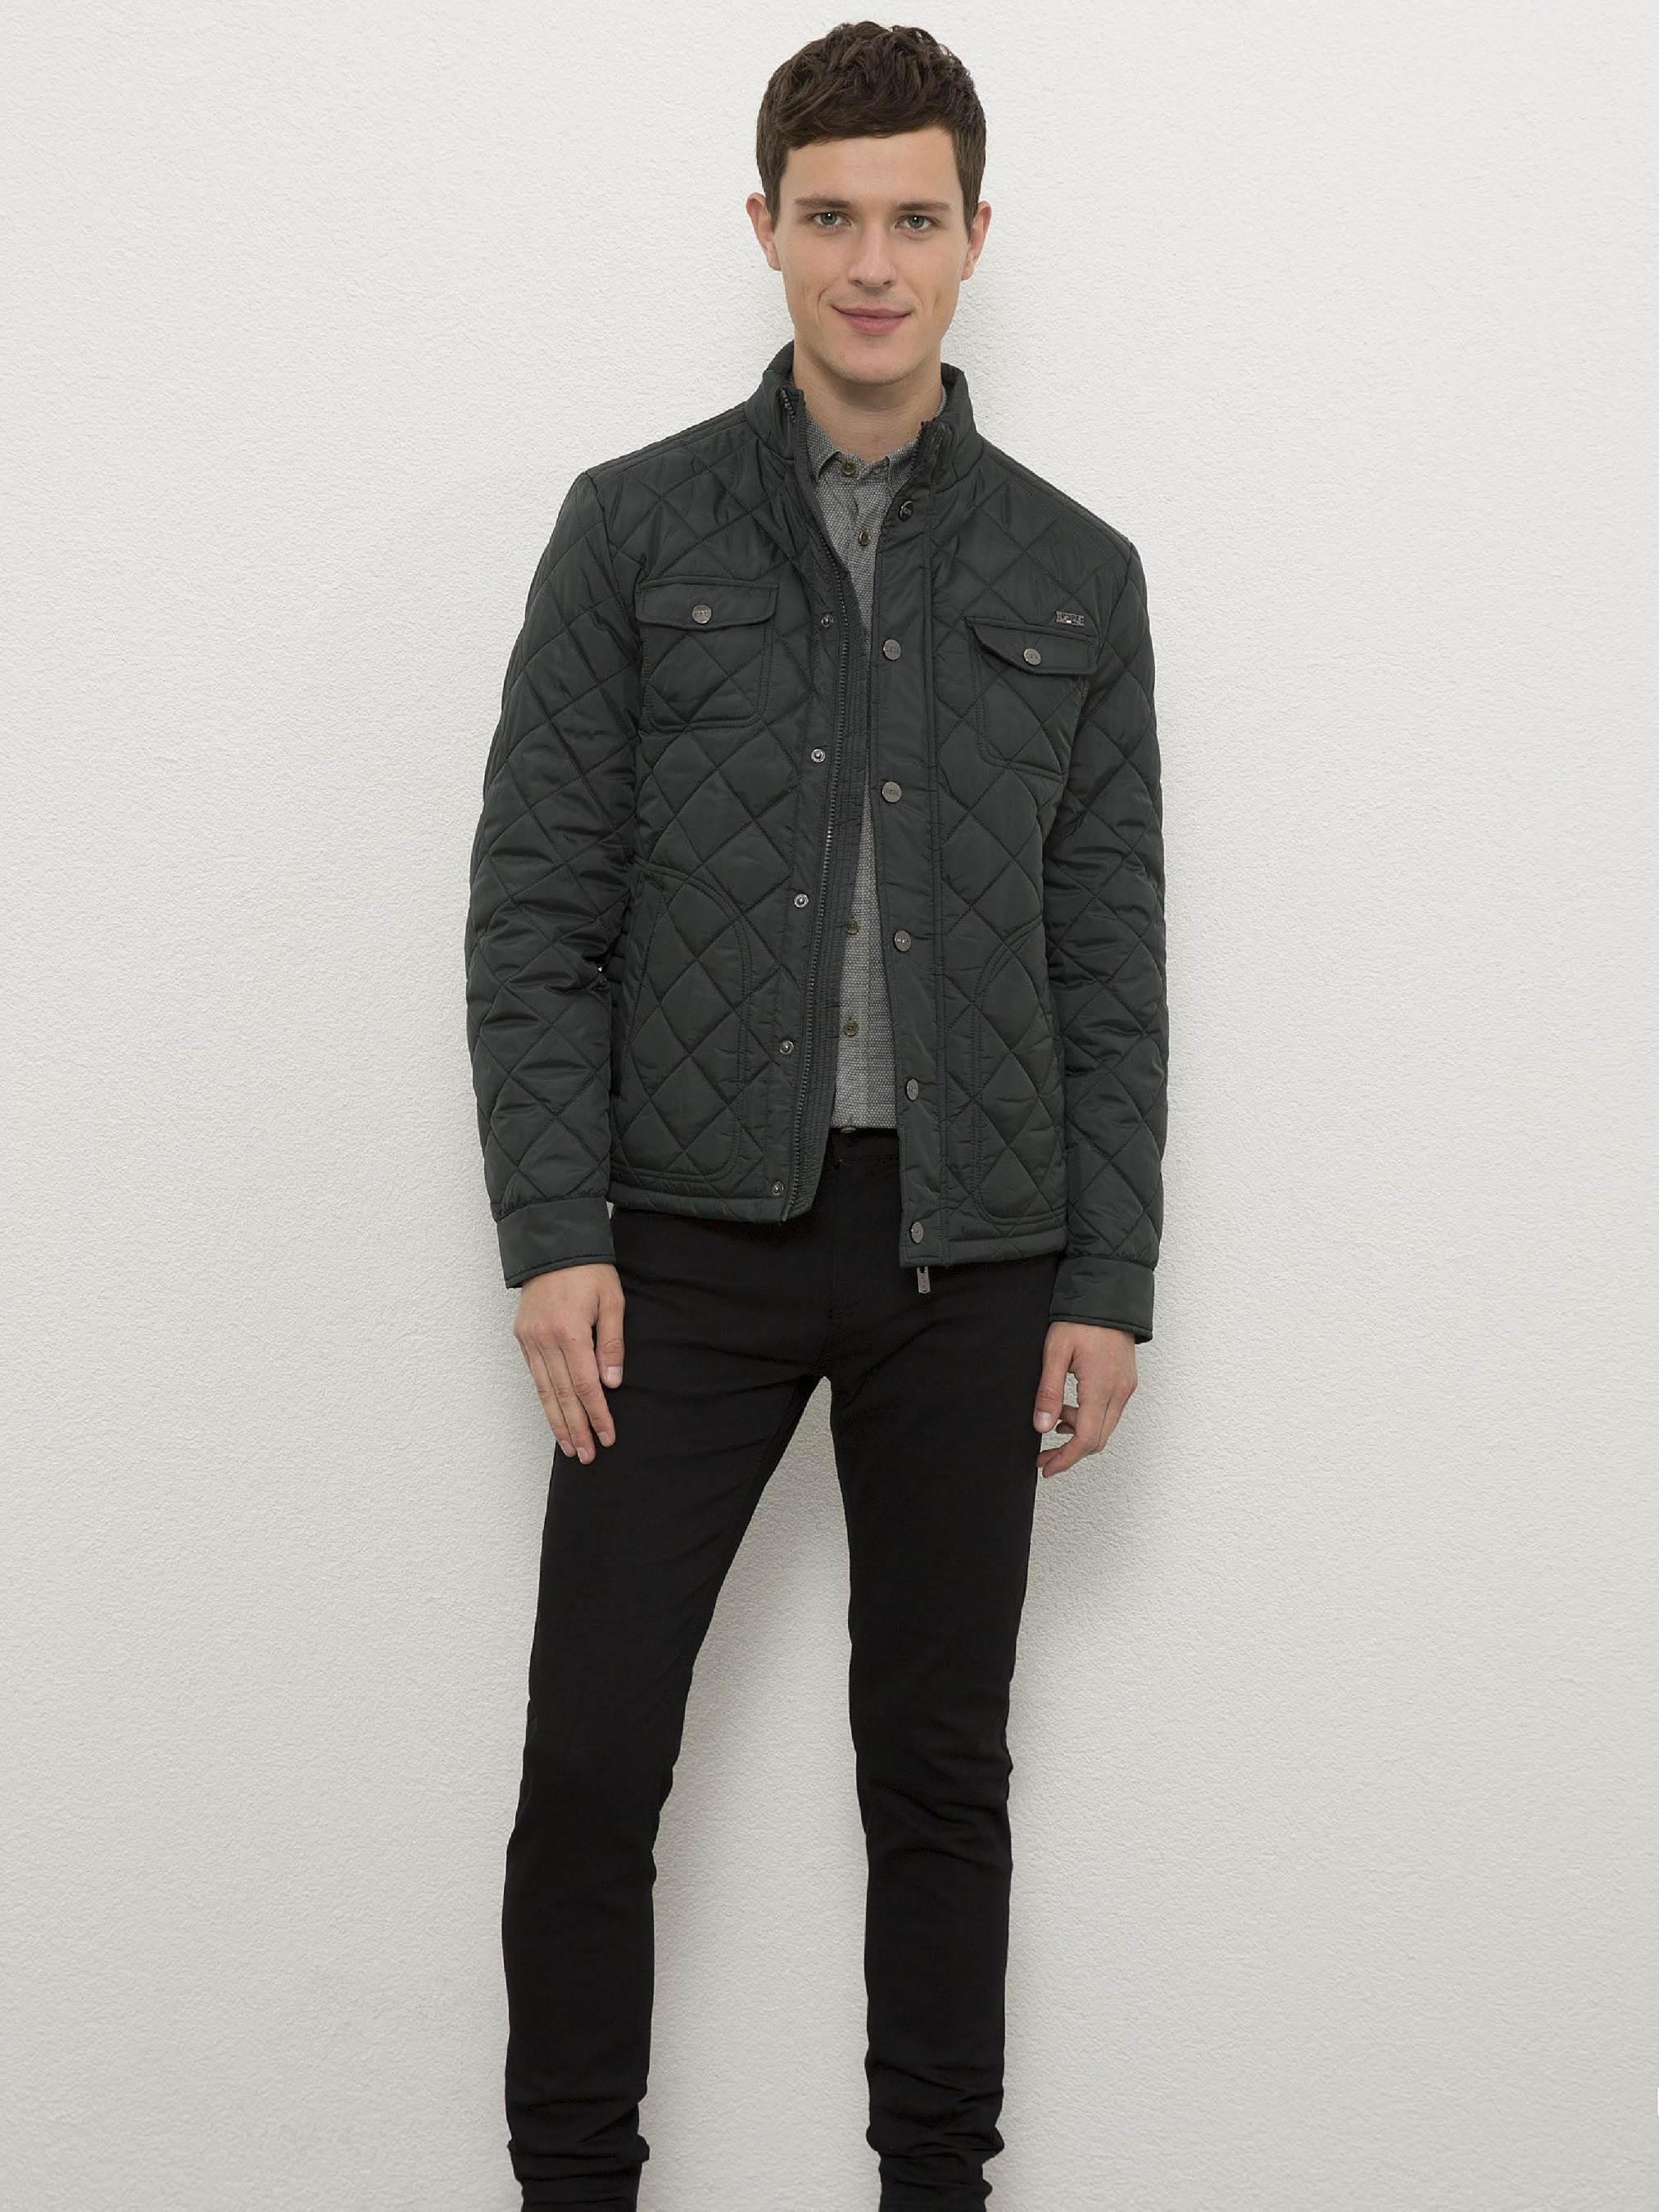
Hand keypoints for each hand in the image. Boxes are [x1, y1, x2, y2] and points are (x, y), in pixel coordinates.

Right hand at [513, 1263, 625, 1459]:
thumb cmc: (589, 1271)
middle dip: (576, 1428)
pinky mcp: (522, 1336)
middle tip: (587, 1455)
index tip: (607, 1436)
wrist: (552, 1246)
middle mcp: (545, 1338)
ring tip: (570, 1448)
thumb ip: (612, 1342)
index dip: (597, 1414)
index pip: (585, 1384)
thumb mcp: (612, 1300)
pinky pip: (534, 1375)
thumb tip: (611, 1383)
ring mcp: (530, 1338)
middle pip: (562, 1395)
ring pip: (544, 1391)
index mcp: (570, 1330)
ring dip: (557, 1422)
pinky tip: (554, 1417)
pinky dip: (544, 1399)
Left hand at [1031, 1322, 1136, 1477]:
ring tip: (1052, 1423)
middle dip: (1070, 1452)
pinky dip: (1090, 1419)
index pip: (1087, 1439)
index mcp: (1102, 1387)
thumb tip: (1041, 1427)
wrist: (1108, 1294)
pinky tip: (1070, 1410)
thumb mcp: (1055, 1352)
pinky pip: (1110, 1412)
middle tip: (1043, 1455)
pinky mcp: (1126, 1380)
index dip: (1065, 1459)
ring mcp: (1126, 1387)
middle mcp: (1120, 1391)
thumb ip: (1048, 1392)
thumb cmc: (1080, 1318)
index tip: (1046, 1468)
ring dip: (1080, 1434)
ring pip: (1105, 1427)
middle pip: (1098, 1439)